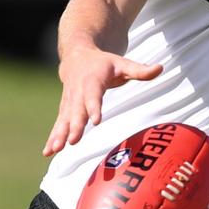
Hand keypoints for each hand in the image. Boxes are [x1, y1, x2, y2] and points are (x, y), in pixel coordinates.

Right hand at [42, 48, 162, 156]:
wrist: (76, 56)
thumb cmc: (104, 63)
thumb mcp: (122, 63)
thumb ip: (140, 70)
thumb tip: (160, 68)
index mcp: (92, 81)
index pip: (94, 96)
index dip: (94, 107)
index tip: (96, 121)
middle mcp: (78, 92)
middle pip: (76, 111)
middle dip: (74, 127)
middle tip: (72, 142)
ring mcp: (69, 102)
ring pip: (64, 120)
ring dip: (59, 135)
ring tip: (55, 150)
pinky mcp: (64, 109)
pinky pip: (58, 124)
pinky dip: (52, 137)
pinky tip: (47, 152)